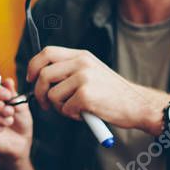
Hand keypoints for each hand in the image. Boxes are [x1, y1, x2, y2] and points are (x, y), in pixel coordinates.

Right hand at [0, 78, 32, 160]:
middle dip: (0, 105)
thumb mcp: (21, 106)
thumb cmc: (21, 122)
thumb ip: (13, 94)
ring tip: (9, 121)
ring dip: (0, 117)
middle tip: (10, 111)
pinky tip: (2, 129)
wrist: (21, 142)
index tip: (8, 96)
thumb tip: (8, 81)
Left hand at [26, 46, 168, 132]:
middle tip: (44, 105)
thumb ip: (70, 70)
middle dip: (38, 92)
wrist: (138, 105)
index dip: (33, 66)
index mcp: (81, 55)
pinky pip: (65, 108)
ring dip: (59, 108)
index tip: (30, 79)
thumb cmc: (113, 94)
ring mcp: (84, 78)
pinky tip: (86, 114)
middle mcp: (81, 63)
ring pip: (53, 95)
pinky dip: (72, 116)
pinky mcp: (86, 95)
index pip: (46, 53)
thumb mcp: (92, 71)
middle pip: (44, 74)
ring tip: (75, 110)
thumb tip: (41, 79)